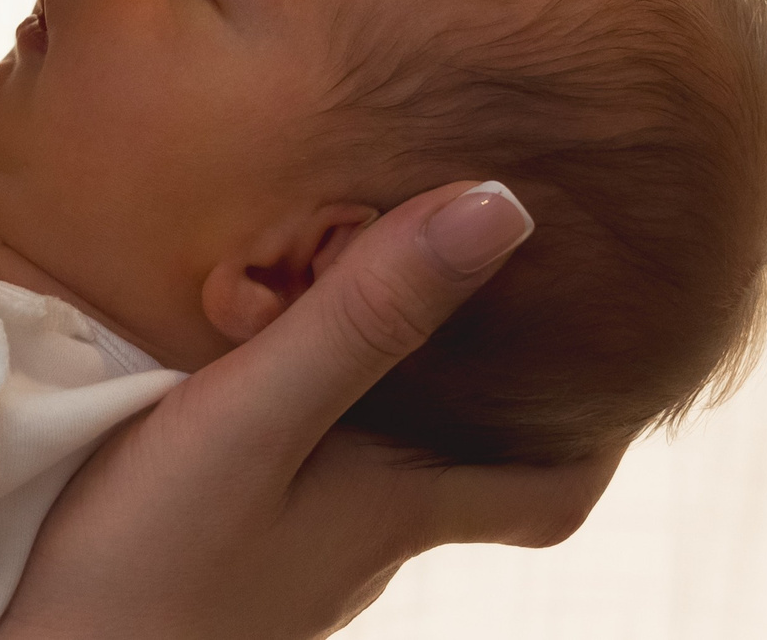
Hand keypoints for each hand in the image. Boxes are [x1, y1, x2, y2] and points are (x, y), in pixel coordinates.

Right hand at [0, 179, 621, 639]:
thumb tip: (501, 207)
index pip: (550, 493)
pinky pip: (293, 477)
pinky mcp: (214, 554)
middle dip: (490, 390)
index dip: (597, 435)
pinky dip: (305, 420)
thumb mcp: (253, 416)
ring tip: (368, 294)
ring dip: (389, 396)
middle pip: (462, 469)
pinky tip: (246, 372)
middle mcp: (356, 541)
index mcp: (395, 508)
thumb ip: (362, 317)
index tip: (622, 356)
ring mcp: (284, 559)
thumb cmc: (144, 558)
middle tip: (492, 290)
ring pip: (372, 471)